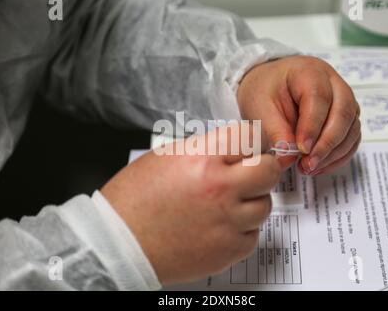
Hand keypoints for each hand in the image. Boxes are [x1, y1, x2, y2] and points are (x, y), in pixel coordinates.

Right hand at [100, 124, 280, 284]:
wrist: (118, 243)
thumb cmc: (134, 200)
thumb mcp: (166, 157)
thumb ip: (205, 150)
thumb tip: (232, 149)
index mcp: (202, 159)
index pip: (251, 137)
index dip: (253, 140)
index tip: (252, 146)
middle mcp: (220, 189)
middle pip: (269, 170)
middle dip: (262, 168)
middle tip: (249, 173)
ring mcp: (227, 222)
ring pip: (264, 205)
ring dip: (251, 202)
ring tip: (227, 204)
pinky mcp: (228, 250)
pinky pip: (253, 235)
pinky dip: (241, 230)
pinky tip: (220, 226)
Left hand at [237, 55, 360, 174]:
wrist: (269, 86)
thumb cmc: (264, 91)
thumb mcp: (260, 108)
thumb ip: (275, 131)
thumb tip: (288, 158)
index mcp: (309, 71)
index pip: (319, 98)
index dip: (313, 126)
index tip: (302, 149)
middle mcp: (333, 82)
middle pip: (343, 112)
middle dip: (327, 143)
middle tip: (308, 164)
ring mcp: (344, 99)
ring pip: (352, 127)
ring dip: (334, 153)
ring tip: (309, 168)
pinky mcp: (346, 116)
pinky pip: (351, 138)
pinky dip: (338, 156)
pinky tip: (319, 167)